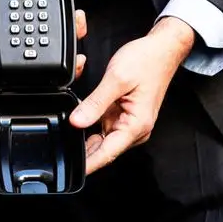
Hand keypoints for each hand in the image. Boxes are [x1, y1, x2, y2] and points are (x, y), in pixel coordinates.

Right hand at [0, 0, 88, 76]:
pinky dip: (73, 18)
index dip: (40, 65)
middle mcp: (28, 29)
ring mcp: (40, 17)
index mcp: (11, 34)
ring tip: (78, 29)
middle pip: (49, 48)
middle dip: (66, 55)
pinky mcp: (50, 3)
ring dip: (73, 35)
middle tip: (78, 58)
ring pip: (61, 34)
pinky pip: (64, 15)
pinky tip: (77, 15)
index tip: (50, 64)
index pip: (26, 55)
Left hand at [69, 16, 195, 175]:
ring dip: (86, 134)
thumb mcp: (116, 80)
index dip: (88, 164)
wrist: (162, 49)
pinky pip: (103, 126)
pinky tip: (79, 118)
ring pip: (101, 138)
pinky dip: (91, 123)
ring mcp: (129, 122)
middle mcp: (134, 129)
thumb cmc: (147, 61)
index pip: (107, 154)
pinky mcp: (124, 115)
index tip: (73, 172)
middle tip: (60, 148)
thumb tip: (76, 122)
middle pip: (103, 149)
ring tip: (68, 128)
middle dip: (83, 149)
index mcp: (136, 125)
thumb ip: (95, 103)